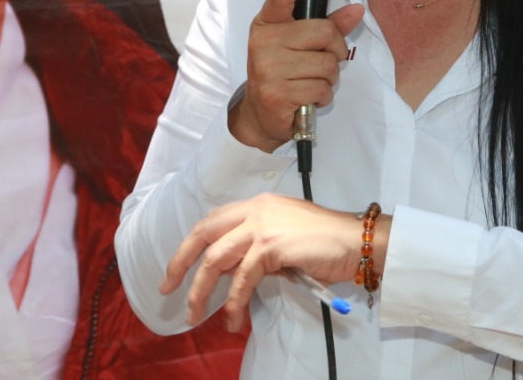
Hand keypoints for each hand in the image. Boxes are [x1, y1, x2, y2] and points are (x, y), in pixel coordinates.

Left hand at [158, 193, 373, 330]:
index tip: (176, 270)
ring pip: (216, 259)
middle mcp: (256, 209)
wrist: (355, 241)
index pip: (212, 221)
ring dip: (202, 291)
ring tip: (196, 315)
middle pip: (204, 234)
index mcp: (258, 204)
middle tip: (167, 290)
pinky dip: (234, 301)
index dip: (190, 245)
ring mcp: (262, 226)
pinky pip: (242, 278)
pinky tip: (234, 319)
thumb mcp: (284, 238)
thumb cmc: (326, 242)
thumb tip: (232, 273)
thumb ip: (256, 248)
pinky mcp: (271, 246)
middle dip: (180, 263)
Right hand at [230, 0, 363, 151]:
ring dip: (329, 77)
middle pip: (324, 32)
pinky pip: (321, 88)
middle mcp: (263, 42)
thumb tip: (357, 9)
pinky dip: (323, 95)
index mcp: (267, 23)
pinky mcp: (276, 94)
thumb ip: (329, 25)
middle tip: (324, 61)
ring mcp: (267, 68)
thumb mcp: (301, 45)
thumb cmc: (284, 72)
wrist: (260, 114)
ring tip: (311, 81)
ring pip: (327, 64)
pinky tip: (309, 97)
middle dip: (336, 50)